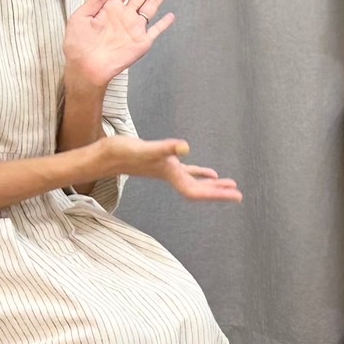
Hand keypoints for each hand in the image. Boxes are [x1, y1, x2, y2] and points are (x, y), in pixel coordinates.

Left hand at [64, 0, 175, 88]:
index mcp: (110, 7)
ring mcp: (134, 28)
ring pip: (152, 5)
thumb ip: (94, 0)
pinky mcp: (141, 43)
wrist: (85, 69)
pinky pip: (155, 31)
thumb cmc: (78, 45)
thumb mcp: (79, 18)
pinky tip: (171, 15)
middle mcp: (125, 15)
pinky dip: (164, 24)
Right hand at [102, 135, 242, 202]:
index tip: (236, 196)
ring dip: (212, 185)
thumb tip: (186, 147)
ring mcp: (168, 171)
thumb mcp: (146, 148)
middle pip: (199, 190)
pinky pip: (187, 171)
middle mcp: (171, 176)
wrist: (104, 155)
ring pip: (195, 182)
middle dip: (219, 193)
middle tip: (239, 196)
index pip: (197, 190)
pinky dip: (199, 172)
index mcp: (171, 175)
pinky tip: (209, 173)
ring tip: (230, 186)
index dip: (217, 194)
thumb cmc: (122, 152)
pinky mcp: (164, 164)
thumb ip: (165, 148)